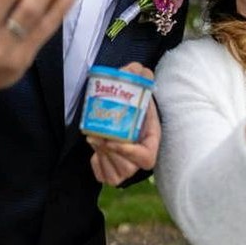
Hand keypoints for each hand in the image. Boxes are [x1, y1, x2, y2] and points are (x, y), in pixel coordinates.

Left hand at [87, 62, 160, 186]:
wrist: (122, 116)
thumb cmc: (131, 103)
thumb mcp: (137, 89)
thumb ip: (138, 76)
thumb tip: (137, 68)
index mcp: (151, 142)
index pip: (146, 158)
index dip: (129, 152)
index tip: (112, 141)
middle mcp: (140, 160)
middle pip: (126, 167)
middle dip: (108, 153)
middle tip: (94, 136)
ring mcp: (127, 169)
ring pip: (113, 174)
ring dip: (101, 157)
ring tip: (94, 139)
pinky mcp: (113, 174)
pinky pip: (103, 176)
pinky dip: (96, 165)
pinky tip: (95, 153)